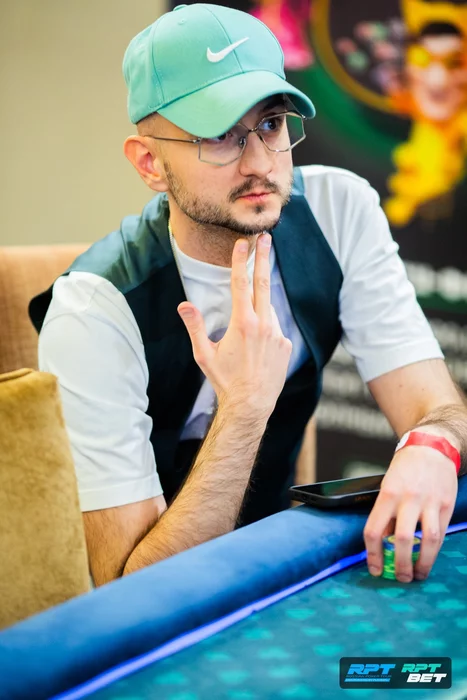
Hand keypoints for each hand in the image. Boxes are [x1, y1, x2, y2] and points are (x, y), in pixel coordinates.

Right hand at [178, 234, 292, 421]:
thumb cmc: (225, 380)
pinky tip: (256, 349)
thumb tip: (183, 306)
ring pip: (268, 309)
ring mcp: (278, 334)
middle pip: (264, 283)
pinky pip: (275, 329)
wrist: (251, 405)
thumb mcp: (204, 354)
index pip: (241, 284)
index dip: (241, 260)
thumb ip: (195, 327)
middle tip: (266, 238)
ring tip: (246, 331)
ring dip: (259, 308)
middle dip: (264, 258)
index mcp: (242, 323)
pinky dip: (266, 330)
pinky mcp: (286, 345)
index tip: (243, 243)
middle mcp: (264, 325)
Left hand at [364, 446, 457, 581]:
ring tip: (418, 575)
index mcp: (387, 494)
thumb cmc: (405, 468)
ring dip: (422, 563)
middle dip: (400, 564)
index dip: (373, 554)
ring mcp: (429, 502)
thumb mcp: (387, 486)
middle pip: (402, 540)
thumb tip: (385, 544)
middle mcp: (408, 499)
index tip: (375, 569)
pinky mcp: (446, 505)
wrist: (431, 447)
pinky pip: (441, 533)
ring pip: (427, 540)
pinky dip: (434, 550)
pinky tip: (429, 558)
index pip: (374, 530)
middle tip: (400, 577)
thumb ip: (386, 513)